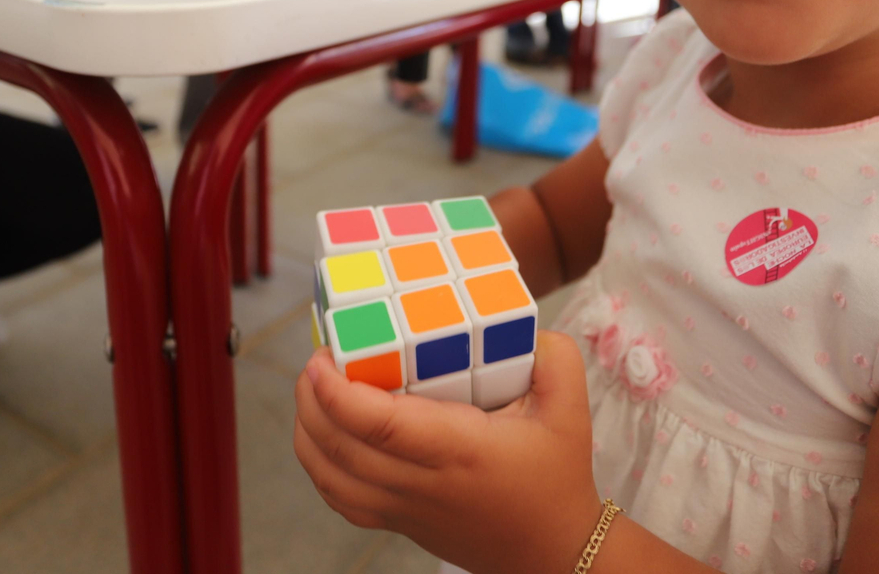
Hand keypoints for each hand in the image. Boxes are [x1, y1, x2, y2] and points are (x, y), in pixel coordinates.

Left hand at [295, 331, 600, 573]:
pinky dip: (318, 465)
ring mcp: (405, 507)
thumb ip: (555, 357)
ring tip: (312, 389)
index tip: (322, 358)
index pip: (381, 425)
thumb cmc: (558, 476)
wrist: (553, 551)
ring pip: (330, 477)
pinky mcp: (398, 522)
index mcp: (460, 450)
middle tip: (317, 357)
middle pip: (340, 447)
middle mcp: (423, 483)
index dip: (338, 392)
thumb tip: (526, 327)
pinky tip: (321, 433)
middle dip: (311, 399)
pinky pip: (340, 499)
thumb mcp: (569, 410)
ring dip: (308, 430)